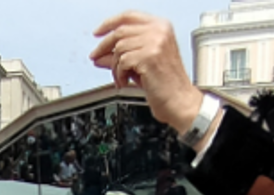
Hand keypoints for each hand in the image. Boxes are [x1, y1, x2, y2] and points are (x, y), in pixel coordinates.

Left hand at [90, 12, 203, 132]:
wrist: (178, 99)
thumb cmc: (163, 83)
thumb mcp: (139, 63)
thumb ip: (120, 55)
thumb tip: (99, 54)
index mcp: (161, 26)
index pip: (129, 16)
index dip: (110, 23)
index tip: (97, 32)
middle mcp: (160, 30)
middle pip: (120, 31)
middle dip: (103, 46)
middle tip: (95, 57)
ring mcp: (156, 42)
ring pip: (119, 48)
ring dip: (114, 66)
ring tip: (121, 77)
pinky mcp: (150, 56)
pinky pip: (122, 62)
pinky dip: (119, 74)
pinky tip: (125, 81)